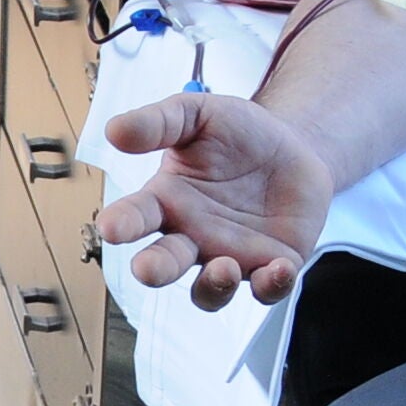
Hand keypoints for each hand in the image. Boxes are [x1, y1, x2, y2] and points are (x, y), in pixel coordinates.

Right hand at [93, 93, 343, 310]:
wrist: (294, 145)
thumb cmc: (239, 133)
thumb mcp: (197, 115)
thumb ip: (157, 123)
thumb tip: (114, 130)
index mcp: (166, 201)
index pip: (134, 216)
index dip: (121, 224)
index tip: (111, 228)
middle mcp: (191, 235)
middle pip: (163, 264)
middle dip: (154, 269)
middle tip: (148, 269)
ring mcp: (229, 255)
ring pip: (209, 291)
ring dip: (212, 287)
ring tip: (223, 267)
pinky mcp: (270, 265)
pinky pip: (267, 289)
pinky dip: (272, 285)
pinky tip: (278, 267)